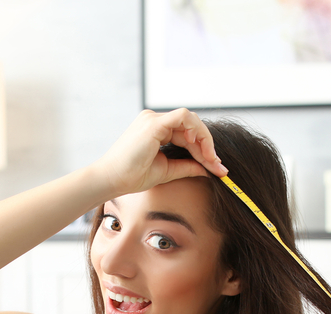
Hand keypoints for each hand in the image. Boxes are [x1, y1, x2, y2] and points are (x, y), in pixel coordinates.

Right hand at [90, 108, 229, 197]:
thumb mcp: (167, 170)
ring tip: (210, 159)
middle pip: (191, 127)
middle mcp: (154, 121)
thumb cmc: (132, 176)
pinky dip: (195, 130)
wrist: (112, 180)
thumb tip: (208, 169)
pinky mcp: (154, 123)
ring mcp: (153, 119)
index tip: (216, 168)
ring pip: (190, 120)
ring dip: (204, 140)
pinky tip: (198, 146)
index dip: (204, 150)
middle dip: (207, 146)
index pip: (187, 135)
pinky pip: (183, 117)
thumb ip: (187, 166)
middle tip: (218, 166)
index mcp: (156, 130)